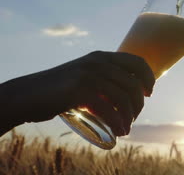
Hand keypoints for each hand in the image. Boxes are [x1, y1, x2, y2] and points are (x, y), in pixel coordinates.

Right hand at [0, 51, 154, 136]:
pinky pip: (109, 109)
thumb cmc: (60, 89)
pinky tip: (118, 131)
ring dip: (129, 117)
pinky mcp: (80, 90)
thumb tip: (128, 93)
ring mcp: (89, 75)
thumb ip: (103, 78)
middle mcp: (98, 62)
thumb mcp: (85, 75)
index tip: (149, 93)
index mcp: (102, 56)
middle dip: (139, 105)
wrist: (29, 94)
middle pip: (133, 85)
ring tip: (126, 128)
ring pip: (123, 98)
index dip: (149, 77)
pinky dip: (117, 122)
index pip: (137, 62)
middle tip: (134, 117)